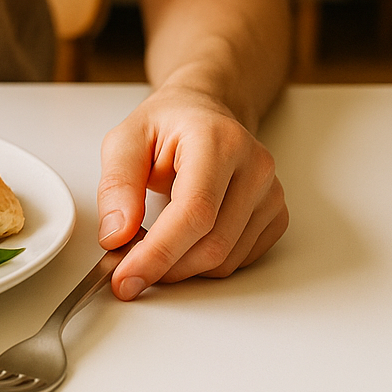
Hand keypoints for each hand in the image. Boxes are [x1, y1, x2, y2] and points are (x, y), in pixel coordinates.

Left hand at [95, 84, 287, 299]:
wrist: (204, 113)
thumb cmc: (167, 124)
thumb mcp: (125, 140)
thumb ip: (117, 186)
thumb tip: (117, 236)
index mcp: (218, 141)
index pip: (195, 212)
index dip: (159, 253)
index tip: (126, 277)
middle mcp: (254, 167)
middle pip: (213, 244)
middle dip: (164, 267)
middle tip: (126, 265)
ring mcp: (271, 193)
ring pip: (226, 261)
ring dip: (181, 267)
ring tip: (151, 243)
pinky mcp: (274, 215)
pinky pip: (238, 261)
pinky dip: (202, 264)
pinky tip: (181, 241)